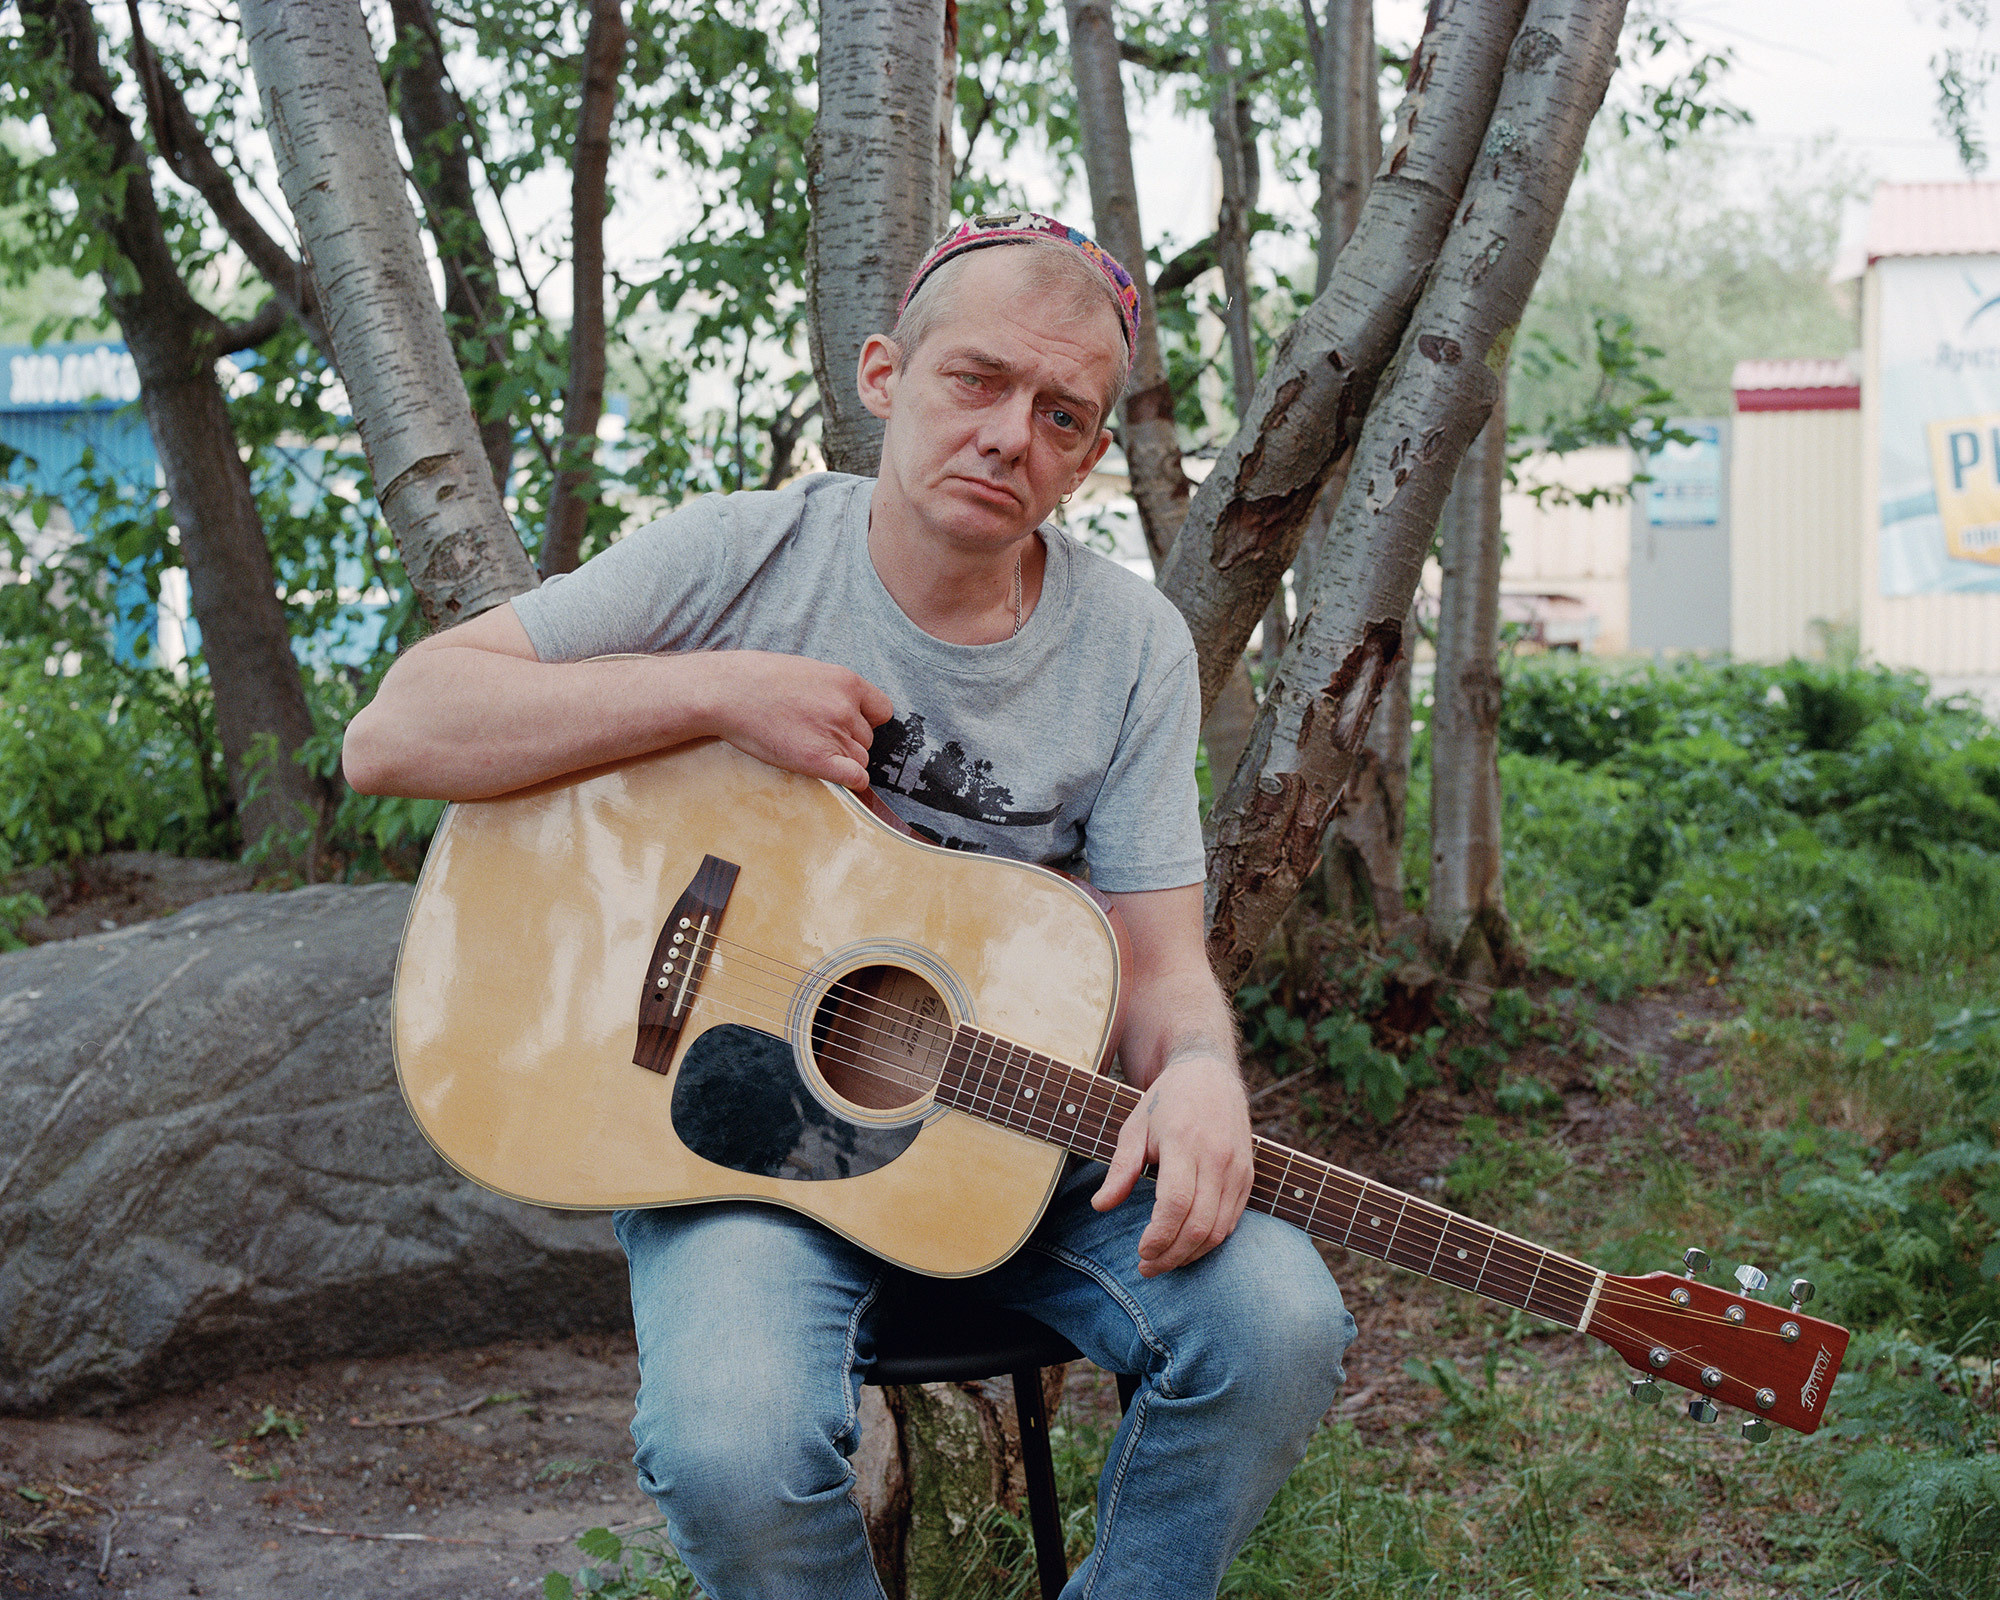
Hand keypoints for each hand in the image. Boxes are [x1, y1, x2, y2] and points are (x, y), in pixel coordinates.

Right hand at [703, 652, 893, 788]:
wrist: (726, 692)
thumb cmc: (757, 679)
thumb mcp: (806, 671)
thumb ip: (832, 689)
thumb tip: (845, 709)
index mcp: (846, 681)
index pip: (882, 711)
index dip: (867, 721)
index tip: (851, 726)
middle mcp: (845, 708)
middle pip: (867, 739)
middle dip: (848, 742)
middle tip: (816, 739)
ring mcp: (833, 734)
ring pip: (860, 759)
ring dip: (842, 760)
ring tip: (809, 751)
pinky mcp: (817, 759)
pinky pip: (855, 777)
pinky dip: (852, 782)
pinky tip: (840, 780)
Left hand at [1091, 1053, 1253, 1276]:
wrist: (1209, 1073)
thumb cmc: (1165, 1101)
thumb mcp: (1134, 1127)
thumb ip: (1120, 1169)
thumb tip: (1100, 1206)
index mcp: (1185, 1142)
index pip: (1176, 1203)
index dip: (1159, 1236)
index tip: (1141, 1252)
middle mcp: (1216, 1157)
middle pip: (1200, 1223)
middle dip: (1172, 1255)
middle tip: (1148, 1267)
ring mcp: (1236, 1168)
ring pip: (1219, 1228)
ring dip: (1191, 1254)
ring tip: (1164, 1261)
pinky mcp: (1247, 1175)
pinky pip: (1232, 1220)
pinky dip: (1210, 1241)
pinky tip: (1187, 1246)